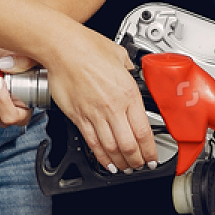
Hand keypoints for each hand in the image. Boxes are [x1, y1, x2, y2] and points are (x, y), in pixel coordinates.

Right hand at [38, 23, 157, 172]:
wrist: (63, 48)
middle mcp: (113, 107)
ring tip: (126, 168)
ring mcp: (94, 114)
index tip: (152, 157)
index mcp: (128, 93)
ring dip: (120, 162)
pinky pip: (92, 142)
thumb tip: (131, 72)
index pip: (144, 131)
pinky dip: (100, 156)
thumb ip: (128, 68)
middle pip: (129, 145)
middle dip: (137, 161)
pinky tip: (106, 162)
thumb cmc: (88, 47)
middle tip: (141, 166)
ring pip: (111, 148)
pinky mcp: (78, 117)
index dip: (150, 150)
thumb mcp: (119, 55)